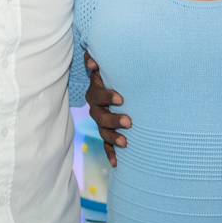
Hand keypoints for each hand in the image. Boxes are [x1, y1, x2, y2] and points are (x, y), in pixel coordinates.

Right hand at [84, 52, 129, 166]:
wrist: (121, 87)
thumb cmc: (113, 74)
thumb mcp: (106, 65)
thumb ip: (96, 59)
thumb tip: (92, 62)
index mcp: (96, 93)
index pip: (97, 96)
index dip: (106, 97)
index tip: (121, 99)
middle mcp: (96, 109)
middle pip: (100, 117)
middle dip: (113, 120)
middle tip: (129, 122)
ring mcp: (101, 123)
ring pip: (103, 132)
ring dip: (113, 138)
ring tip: (126, 142)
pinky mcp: (108, 133)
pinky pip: (107, 145)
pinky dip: (111, 153)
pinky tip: (116, 163)